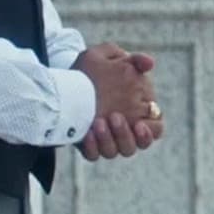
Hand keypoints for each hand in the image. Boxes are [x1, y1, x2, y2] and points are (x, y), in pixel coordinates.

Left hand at [73, 44, 161, 160]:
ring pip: (115, 152)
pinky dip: (92, 146)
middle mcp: (123, 130)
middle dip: (126, 134)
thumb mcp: (105, 58)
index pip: (155, 129)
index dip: (150, 130)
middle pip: (135, 146)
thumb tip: (151, 63)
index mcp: (136, 112)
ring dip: (109, 139)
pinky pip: (94, 155)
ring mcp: (106, 140)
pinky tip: (87, 133)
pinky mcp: (89, 146)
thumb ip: (133, 59)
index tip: (139, 123)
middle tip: (114, 117)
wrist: (58, 84)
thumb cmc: (88, 72)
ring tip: (98, 122)